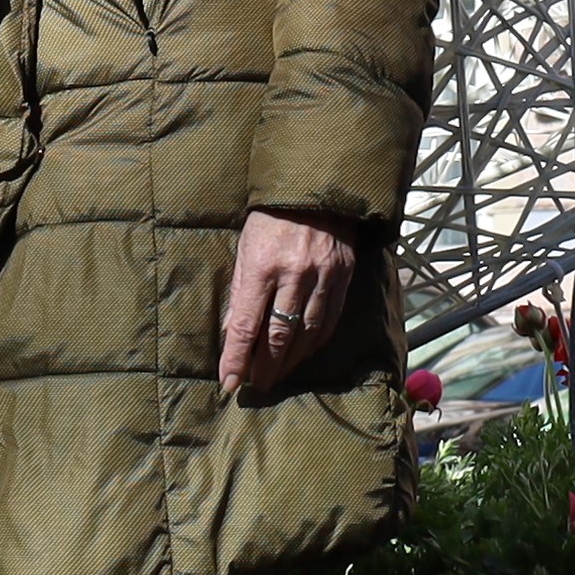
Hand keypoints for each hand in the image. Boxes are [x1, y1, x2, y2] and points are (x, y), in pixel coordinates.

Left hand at [216, 207, 363, 398]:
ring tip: (277, 375)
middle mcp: (294, 274)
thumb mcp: (245, 248)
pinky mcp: (344, 276)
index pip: (244, 324)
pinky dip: (314, 342)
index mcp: (261, 265)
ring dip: (290, 361)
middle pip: (278, 335)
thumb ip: (240, 291)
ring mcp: (323, 276)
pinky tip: (303, 353)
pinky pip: (329, 320)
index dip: (236, 358)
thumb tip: (232, 333)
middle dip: (265, 367)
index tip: (230, 382)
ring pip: (306, 333)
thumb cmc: (270, 219)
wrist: (315, 188)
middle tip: (255, 386)